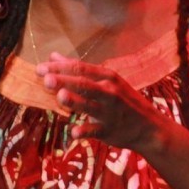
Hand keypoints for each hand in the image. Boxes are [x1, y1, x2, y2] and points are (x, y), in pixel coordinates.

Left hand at [38, 52, 166, 149]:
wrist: (148, 127)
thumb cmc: (122, 100)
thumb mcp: (106, 81)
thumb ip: (79, 70)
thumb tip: (53, 56)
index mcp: (107, 77)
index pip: (81, 68)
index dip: (59, 67)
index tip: (40, 67)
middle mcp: (109, 92)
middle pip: (84, 84)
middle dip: (65, 81)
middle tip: (45, 78)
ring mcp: (110, 112)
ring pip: (90, 105)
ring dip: (75, 100)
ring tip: (60, 96)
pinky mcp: (109, 130)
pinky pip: (95, 130)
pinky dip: (85, 131)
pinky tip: (73, 132)